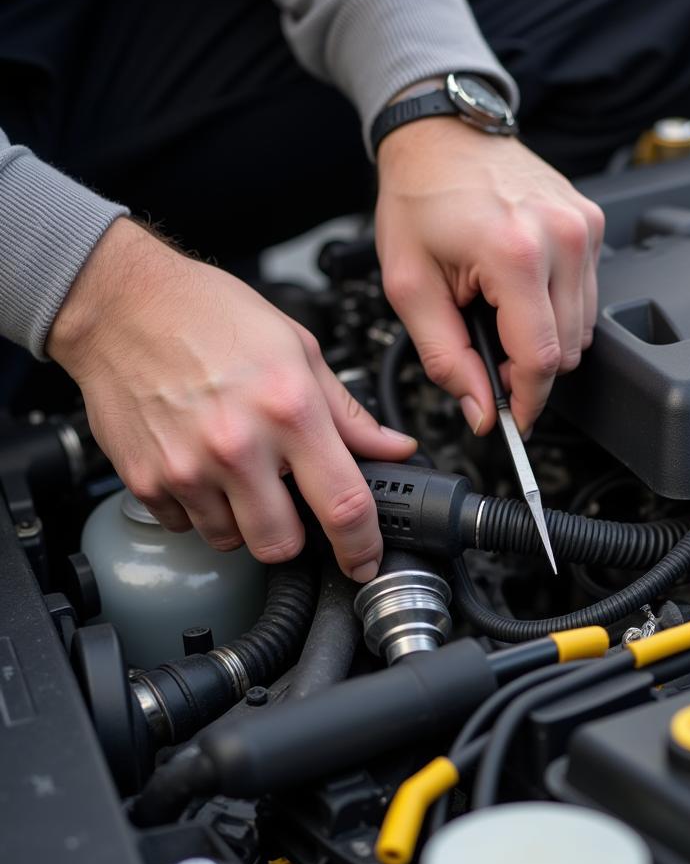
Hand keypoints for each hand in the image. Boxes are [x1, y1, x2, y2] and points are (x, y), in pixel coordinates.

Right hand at [48, 218, 416, 579]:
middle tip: (290, 501)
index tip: (365, 560)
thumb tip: (393, 448)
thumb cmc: (210, 315)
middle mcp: (238, 445)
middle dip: (295, 534)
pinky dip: (199, 508)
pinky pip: (185, 526)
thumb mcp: (298, 348)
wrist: (123, 303)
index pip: (343, 504)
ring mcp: (187, 468)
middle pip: (282, 545)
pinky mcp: (144, 480)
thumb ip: (349, 412)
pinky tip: (201, 466)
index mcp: (289, 409)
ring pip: (231, 541)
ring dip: (243, 520)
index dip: (362, 546)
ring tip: (239, 470)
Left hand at [375, 118, 603, 434]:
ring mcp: (583, 227)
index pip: (540, 358)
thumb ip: (445, 357)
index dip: (527, 400)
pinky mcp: (592, 223)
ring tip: (502, 315)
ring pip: (585, 328)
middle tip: (490, 356)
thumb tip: (481, 409)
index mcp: (514, 253)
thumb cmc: (420, 198)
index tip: (515, 417)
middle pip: (569, 349)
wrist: (441, 136)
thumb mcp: (410, 286)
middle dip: (531, 369)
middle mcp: (561, 237)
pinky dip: (558, 308)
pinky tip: (522, 290)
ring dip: (546, 339)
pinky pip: (589, 294)